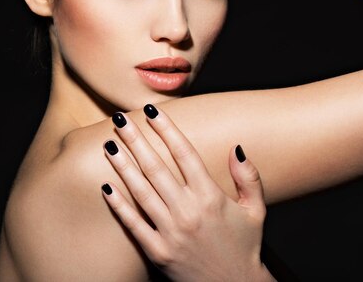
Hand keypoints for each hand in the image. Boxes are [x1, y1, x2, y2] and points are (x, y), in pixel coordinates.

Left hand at [101, 104, 275, 281]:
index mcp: (211, 197)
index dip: (167, 129)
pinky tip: (107, 187)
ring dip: (123, 166)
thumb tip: (237, 148)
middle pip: (157, 167)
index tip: (152, 111)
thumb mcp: (256, 210)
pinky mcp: (158, 252)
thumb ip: (248, 177)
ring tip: (110, 144)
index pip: (185, 154)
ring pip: (142, 192)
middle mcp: (189, 211)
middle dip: (137, 140)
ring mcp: (171, 232)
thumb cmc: (245, 247)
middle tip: (121, 119)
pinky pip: (134, 225)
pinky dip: (119, 206)